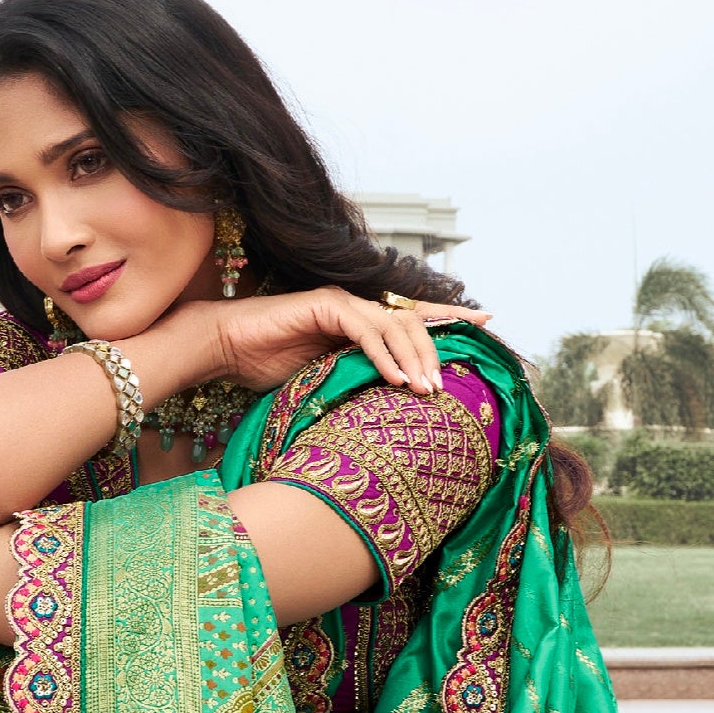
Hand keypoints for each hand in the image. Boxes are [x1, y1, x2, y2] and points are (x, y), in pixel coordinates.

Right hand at [192, 286, 448, 399]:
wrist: (226, 349)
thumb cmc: (268, 368)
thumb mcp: (324, 381)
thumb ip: (358, 383)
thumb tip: (393, 409)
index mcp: (362, 324)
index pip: (414, 320)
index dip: (451, 319)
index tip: (487, 324)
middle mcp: (358, 308)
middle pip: (413, 322)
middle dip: (438, 348)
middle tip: (448, 384)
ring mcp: (343, 303)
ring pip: (393, 325)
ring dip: (413, 359)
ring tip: (426, 389)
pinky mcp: (325, 305)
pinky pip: (364, 330)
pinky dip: (382, 355)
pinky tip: (394, 378)